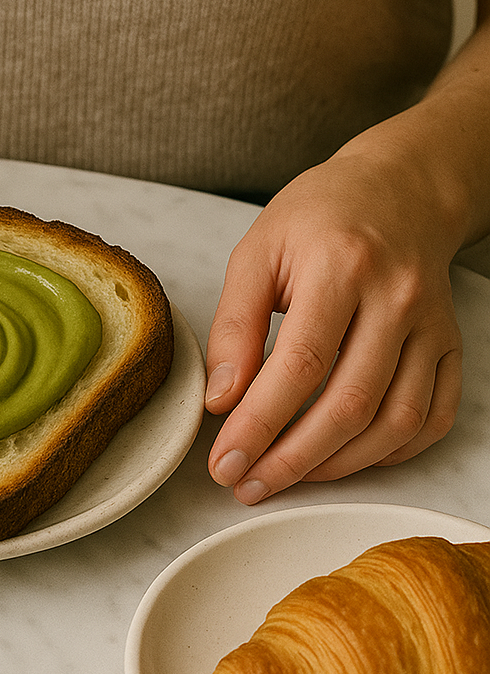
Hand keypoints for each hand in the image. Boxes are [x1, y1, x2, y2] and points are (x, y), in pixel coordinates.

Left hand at [204, 148, 463, 502]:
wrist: (399, 189)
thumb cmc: (320, 216)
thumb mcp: (259, 251)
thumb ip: (235, 324)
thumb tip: (222, 400)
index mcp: (341, 266)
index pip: (299, 366)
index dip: (260, 424)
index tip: (224, 461)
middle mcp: (396, 298)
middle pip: (349, 404)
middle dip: (292, 459)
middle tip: (247, 484)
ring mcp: (432, 326)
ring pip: (394, 422)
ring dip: (337, 465)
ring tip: (286, 476)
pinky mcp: (451, 345)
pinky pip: (432, 418)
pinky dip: (390, 452)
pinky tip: (346, 456)